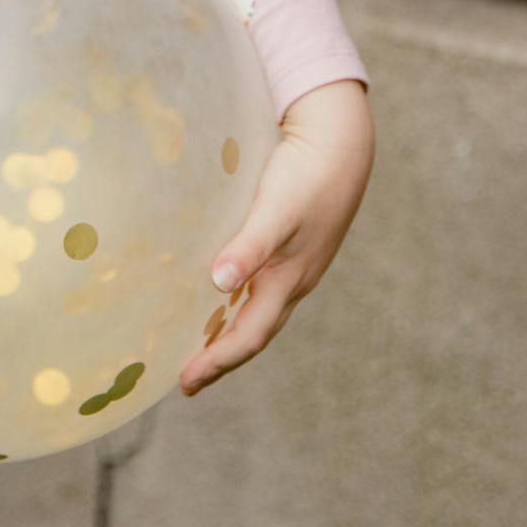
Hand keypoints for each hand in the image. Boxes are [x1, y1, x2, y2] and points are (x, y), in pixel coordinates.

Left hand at [178, 76, 373, 397]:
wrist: (341, 142)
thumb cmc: (306, 176)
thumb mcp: (276, 212)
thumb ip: (249, 247)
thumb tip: (218, 284)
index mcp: (288, 281)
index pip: (248, 337)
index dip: (216, 362)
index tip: (185, 384)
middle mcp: (293, 280)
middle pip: (254, 332)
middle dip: (221, 358)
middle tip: (188, 379)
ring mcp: (295, 263)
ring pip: (258, 310)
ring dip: (229, 330)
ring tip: (198, 342)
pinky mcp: (292, 243)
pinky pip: (261, 285)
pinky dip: (237, 299)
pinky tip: (221, 289)